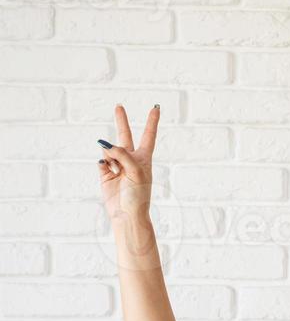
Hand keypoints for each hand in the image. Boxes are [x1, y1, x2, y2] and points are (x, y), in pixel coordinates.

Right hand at [97, 104, 158, 225]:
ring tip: (118, 171)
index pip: (148, 135)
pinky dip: (104, 164)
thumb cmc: (138, 195)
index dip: (152, 121)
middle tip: (118, 106)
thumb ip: (122, 153)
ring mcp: (117, 165)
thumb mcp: (136, 170)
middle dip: (121, 121)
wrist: (127, 214)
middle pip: (125, 136)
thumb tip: (105, 145)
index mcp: (144, 158)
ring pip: (109, 150)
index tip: (156, 107)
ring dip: (112, 156)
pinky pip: (102, 161)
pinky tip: (109, 172)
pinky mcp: (105, 173)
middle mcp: (131, 159)